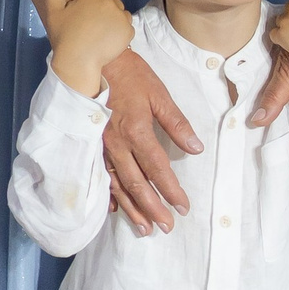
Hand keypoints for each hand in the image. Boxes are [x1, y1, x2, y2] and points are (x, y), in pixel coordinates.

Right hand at [38, 0, 135, 97]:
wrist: (78, 60)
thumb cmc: (64, 35)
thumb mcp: (54, 12)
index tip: (90, 9)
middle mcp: (110, 2)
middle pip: (113, 1)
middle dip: (107, 9)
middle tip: (95, 23)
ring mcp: (121, 17)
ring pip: (122, 14)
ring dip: (116, 19)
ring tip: (104, 32)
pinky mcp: (128, 32)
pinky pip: (128, 28)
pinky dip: (122, 33)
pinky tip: (110, 41)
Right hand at [99, 42, 202, 232]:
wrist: (93, 60)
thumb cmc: (130, 74)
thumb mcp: (159, 93)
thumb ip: (177, 123)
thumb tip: (196, 148)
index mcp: (137, 131)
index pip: (158, 169)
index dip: (171, 190)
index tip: (183, 207)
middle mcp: (118, 144)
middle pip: (137, 184)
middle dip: (153, 208)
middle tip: (167, 227)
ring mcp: (102, 146)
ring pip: (117, 185)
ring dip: (132, 209)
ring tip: (145, 229)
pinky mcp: (92, 144)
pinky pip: (100, 176)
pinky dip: (109, 195)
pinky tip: (116, 210)